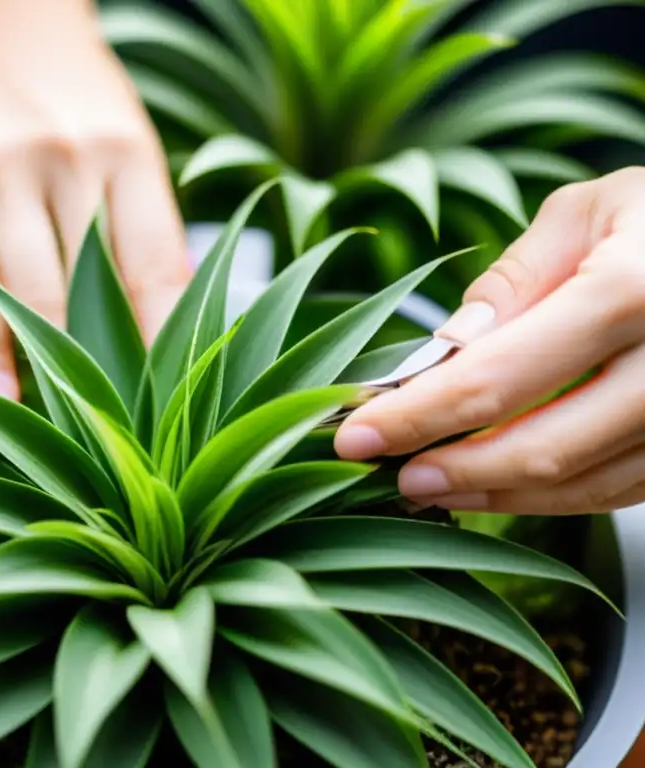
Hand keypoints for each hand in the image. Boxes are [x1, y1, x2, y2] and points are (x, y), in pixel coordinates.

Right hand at [0, 0, 187, 396]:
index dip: (156, 339)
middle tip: (81, 428)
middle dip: (68, 370)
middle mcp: (33, 158)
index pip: (145, 263)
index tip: (160, 397)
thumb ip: (148, 229)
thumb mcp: (131, 143)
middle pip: (55, 291)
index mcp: (111, 146)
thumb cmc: (72, 100)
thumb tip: (166, 332)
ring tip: (10, 419)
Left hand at [335, 167, 644, 514]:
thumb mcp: (588, 213)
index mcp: (632, 291)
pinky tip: (500, 483)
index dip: (415, 416)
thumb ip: (513, 282)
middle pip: (540, 450)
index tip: (354, 437)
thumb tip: (444, 350)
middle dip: (451, 472)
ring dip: (496, 496)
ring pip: (583, 485)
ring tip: (432, 486)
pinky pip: (621, 488)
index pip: (495, 377)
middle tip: (391, 476)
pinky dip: (553, 495)